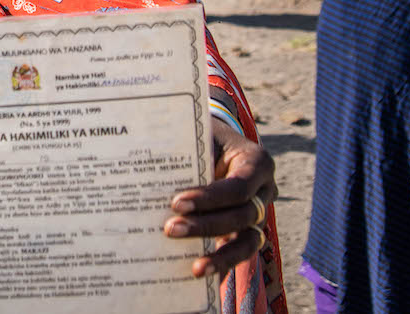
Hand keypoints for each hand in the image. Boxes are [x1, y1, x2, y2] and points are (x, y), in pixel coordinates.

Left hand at [165, 121, 276, 277]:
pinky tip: (202, 276)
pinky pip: (240, 253)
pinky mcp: (248, 232)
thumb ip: (185, 150)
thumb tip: (146, 168)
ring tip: (196, 268)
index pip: (238, 187)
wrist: (212, 140)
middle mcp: (263, 191)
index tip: (177, 203)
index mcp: (256, 162)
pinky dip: (223, 265)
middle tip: (170, 229)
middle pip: (242, 216)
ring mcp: (258, 214)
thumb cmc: (201, 136)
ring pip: (249, 241)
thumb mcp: (197, 134)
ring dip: (221, 256)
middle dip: (206, 226)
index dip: (210, 198)